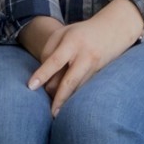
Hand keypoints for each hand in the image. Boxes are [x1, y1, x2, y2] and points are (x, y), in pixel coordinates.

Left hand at [21, 0, 143, 115]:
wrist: (113, 30)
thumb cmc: (81, 32)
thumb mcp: (63, 33)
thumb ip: (50, 51)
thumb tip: (44, 77)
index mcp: (73, 42)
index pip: (55, 61)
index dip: (42, 74)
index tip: (31, 86)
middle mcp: (85, 56)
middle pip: (70, 81)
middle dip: (59, 99)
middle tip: (50, 114)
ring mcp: (94, 67)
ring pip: (78, 88)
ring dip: (66, 100)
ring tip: (55, 112)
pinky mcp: (100, 75)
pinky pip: (84, 88)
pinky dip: (75, 97)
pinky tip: (68, 106)